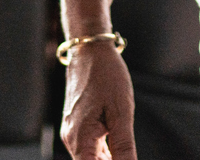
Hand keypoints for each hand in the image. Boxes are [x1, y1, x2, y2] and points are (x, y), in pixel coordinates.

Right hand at [61, 40, 135, 158]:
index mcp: (80, 138)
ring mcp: (72, 131)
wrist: (90, 50)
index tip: (125, 159)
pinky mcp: (76, 125)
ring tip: (126, 152)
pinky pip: (90, 147)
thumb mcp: (122, 113)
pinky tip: (118, 150)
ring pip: (90, 159)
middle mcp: (71, 138)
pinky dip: (104, 153)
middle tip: (127, 153)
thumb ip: (124, 147)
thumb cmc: (106, 76)